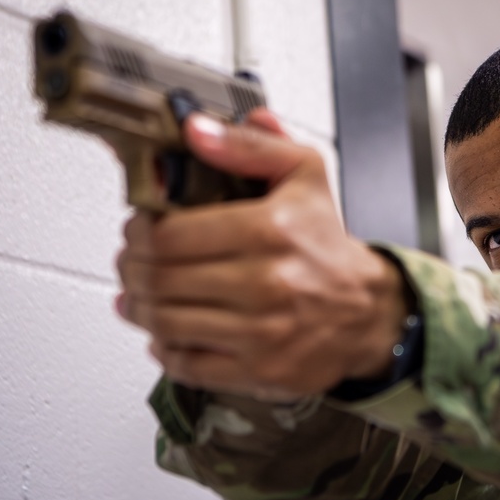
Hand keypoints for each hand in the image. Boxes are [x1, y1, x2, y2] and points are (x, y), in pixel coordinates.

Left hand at [116, 109, 407, 400]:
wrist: (368, 309)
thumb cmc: (327, 246)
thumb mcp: (303, 174)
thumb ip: (249, 147)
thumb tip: (198, 131)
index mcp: (271, 230)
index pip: (170, 235)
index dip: (139, 231)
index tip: (139, 227)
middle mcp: (266, 283)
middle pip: (160, 279)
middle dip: (131, 268)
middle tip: (132, 261)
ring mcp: (262, 331)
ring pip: (166, 322)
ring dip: (139, 307)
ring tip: (139, 294)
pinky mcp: (260, 368)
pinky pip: (188, 364)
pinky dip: (165, 348)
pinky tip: (166, 332)